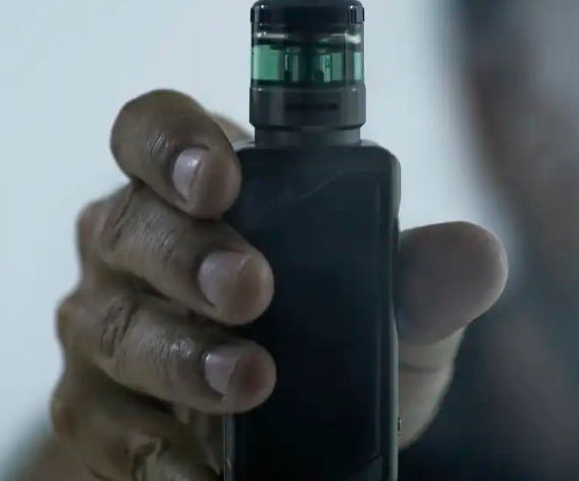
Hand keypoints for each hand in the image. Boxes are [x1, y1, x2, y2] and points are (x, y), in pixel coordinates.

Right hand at [50, 89, 507, 480]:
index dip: (173, 143)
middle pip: (128, 223)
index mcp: (209, 189)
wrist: (310, 440)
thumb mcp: (401, 310)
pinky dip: (154, 454)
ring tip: (249, 382)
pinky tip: (204, 474)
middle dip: (190, 255)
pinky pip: (104, 426)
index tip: (221, 180)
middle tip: (252, 291)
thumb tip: (478, 254)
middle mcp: (140, 243)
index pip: (158, 131)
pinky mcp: (100, 407)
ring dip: (178, 354)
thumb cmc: (347, 341)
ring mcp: (110, 323)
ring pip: (109, 323)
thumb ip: (430, 277)